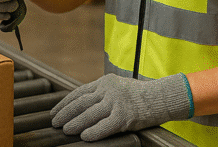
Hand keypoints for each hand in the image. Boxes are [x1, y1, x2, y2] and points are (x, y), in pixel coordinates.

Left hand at [50, 73, 192, 141]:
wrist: (162, 97)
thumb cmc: (140, 96)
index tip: (55, 111)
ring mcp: (117, 102)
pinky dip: (93, 132)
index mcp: (105, 82)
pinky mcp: (125, 116)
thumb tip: (82, 106)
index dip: (65, 103)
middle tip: (54, 122)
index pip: (79, 92)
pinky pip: (105, 126)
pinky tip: (84, 137)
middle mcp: (109, 90)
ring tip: (65, 130)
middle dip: (66, 113)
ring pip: (90, 114)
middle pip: (81, 102)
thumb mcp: (118, 87)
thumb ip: (102, 93)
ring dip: (75, 123)